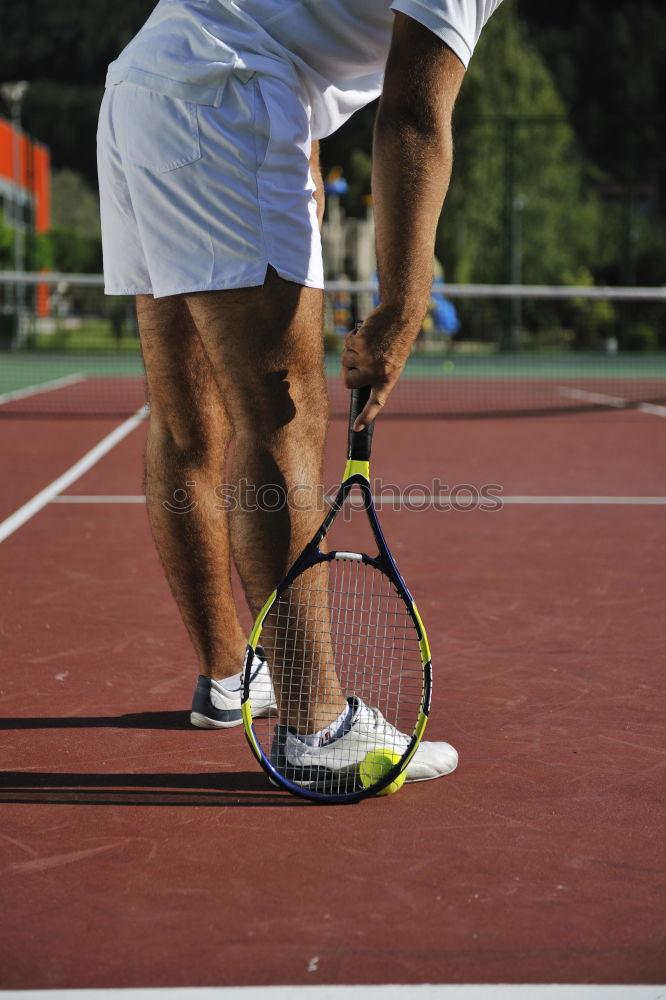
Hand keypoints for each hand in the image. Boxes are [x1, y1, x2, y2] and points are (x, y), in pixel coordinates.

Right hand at [341, 307, 419, 429]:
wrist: (401, 314)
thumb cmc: (396, 338)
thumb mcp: (391, 361)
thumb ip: (375, 373)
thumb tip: (352, 379)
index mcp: (388, 378)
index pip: (377, 402)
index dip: (366, 416)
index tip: (356, 428)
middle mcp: (377, 372)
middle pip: (349, 382)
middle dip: (347, 371)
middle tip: (357, 359)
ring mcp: (367, 359)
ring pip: (346, 360)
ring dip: (353, 350)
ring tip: (370, 340)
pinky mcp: (359, 344)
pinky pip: (347, 344)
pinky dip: (352, 336)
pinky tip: (366, 331)